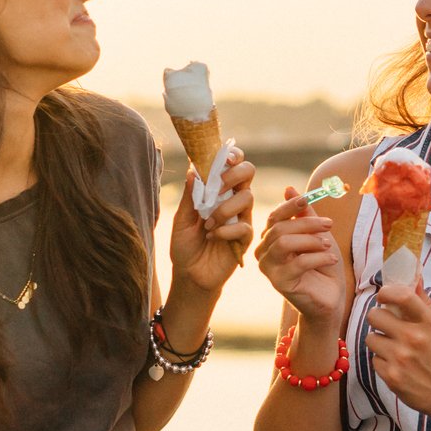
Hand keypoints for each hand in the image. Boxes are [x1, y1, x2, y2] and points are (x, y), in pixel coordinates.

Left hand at [169, 148, 254, 293]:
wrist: (190, 275)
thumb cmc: (185, 245)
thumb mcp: (181, 218)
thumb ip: (189, 195)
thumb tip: (193, 169)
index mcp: (218, 190)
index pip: (232, 163)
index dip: (231, 155)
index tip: (222, 158)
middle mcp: (233, 199)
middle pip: (248, 171)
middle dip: (233, 174)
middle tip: (216, 188)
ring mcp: (242, 217)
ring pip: (247, 197)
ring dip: (223, 209)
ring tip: (207, 224)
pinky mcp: (246, 237)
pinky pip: (244, 226)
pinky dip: (225, 230)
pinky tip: (213, 237)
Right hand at [255, 187, 343, 323]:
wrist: (330, 297)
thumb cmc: (322, 264)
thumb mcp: (316, 234)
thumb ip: (304, 214)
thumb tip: (289, 188)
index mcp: (271, 238)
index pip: (274, 217)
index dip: (290, 206)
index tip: (307, 198)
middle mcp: (264, 252)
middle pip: (280, 228)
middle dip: (308, 223)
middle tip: (330, 224)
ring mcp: (269, 269)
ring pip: (284, 243)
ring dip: (311, 240)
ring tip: (328, 245)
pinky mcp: (279, 283)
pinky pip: (298, 263)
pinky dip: (319, 258)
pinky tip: (331, 260)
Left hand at [365, 278, 430, 422]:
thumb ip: (425, 302)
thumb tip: (414, 278)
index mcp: (428, 323)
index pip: (403, 296)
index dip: (387, 292)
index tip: (384, 296)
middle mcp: (413, 339)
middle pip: (375, 315)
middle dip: (378, 318)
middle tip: (387, 324)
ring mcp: (400, 358)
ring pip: (371, 338)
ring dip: (379, 341)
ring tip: (393, 347)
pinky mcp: (391, 376)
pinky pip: (374, 359)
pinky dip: (383, 361)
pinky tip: (396, 364)